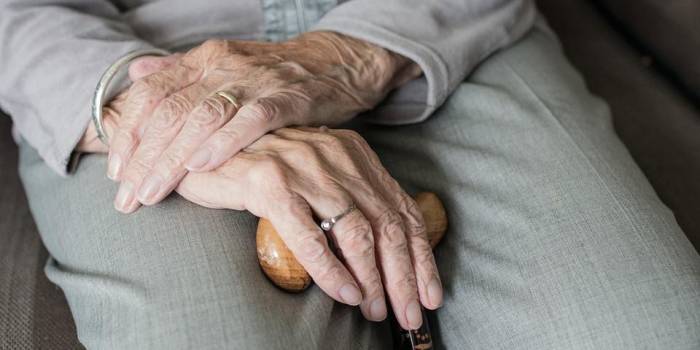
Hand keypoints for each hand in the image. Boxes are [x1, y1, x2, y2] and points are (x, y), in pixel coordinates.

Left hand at [105, 32, 419, 212]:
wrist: (333, 62)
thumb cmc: (273, 75)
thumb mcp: (223, 66)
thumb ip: (180, 72)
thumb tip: (137, 75)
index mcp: (203, 61)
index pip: (152, 94)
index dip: (128, 133)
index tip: (116, 170)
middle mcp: (223, 67)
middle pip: (171, 112)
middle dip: (143, 158)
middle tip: (127, 198)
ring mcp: (255, 81)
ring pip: (202, 118)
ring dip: (172, 159)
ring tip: (152, 193)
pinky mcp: (286, 98)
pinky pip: (251, 120)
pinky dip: (224, 142)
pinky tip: (201, 166)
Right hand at [176, 127, 441, 329]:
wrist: (203, 150)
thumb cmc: (261, 173)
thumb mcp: (317, 179)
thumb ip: (349, 201)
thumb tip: (386, 251)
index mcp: (354, 154)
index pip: (401, 210)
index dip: (421, 257)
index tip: (431, 294)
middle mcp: (336, 156)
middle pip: (386, 224)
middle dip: (404, 277)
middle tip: (409, 315)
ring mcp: (304, 167)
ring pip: (355, 232)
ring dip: (372, 278)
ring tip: (376, 310)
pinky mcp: (270, 182)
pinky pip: (309, 236)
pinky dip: (332, 270)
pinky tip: (345, 293)